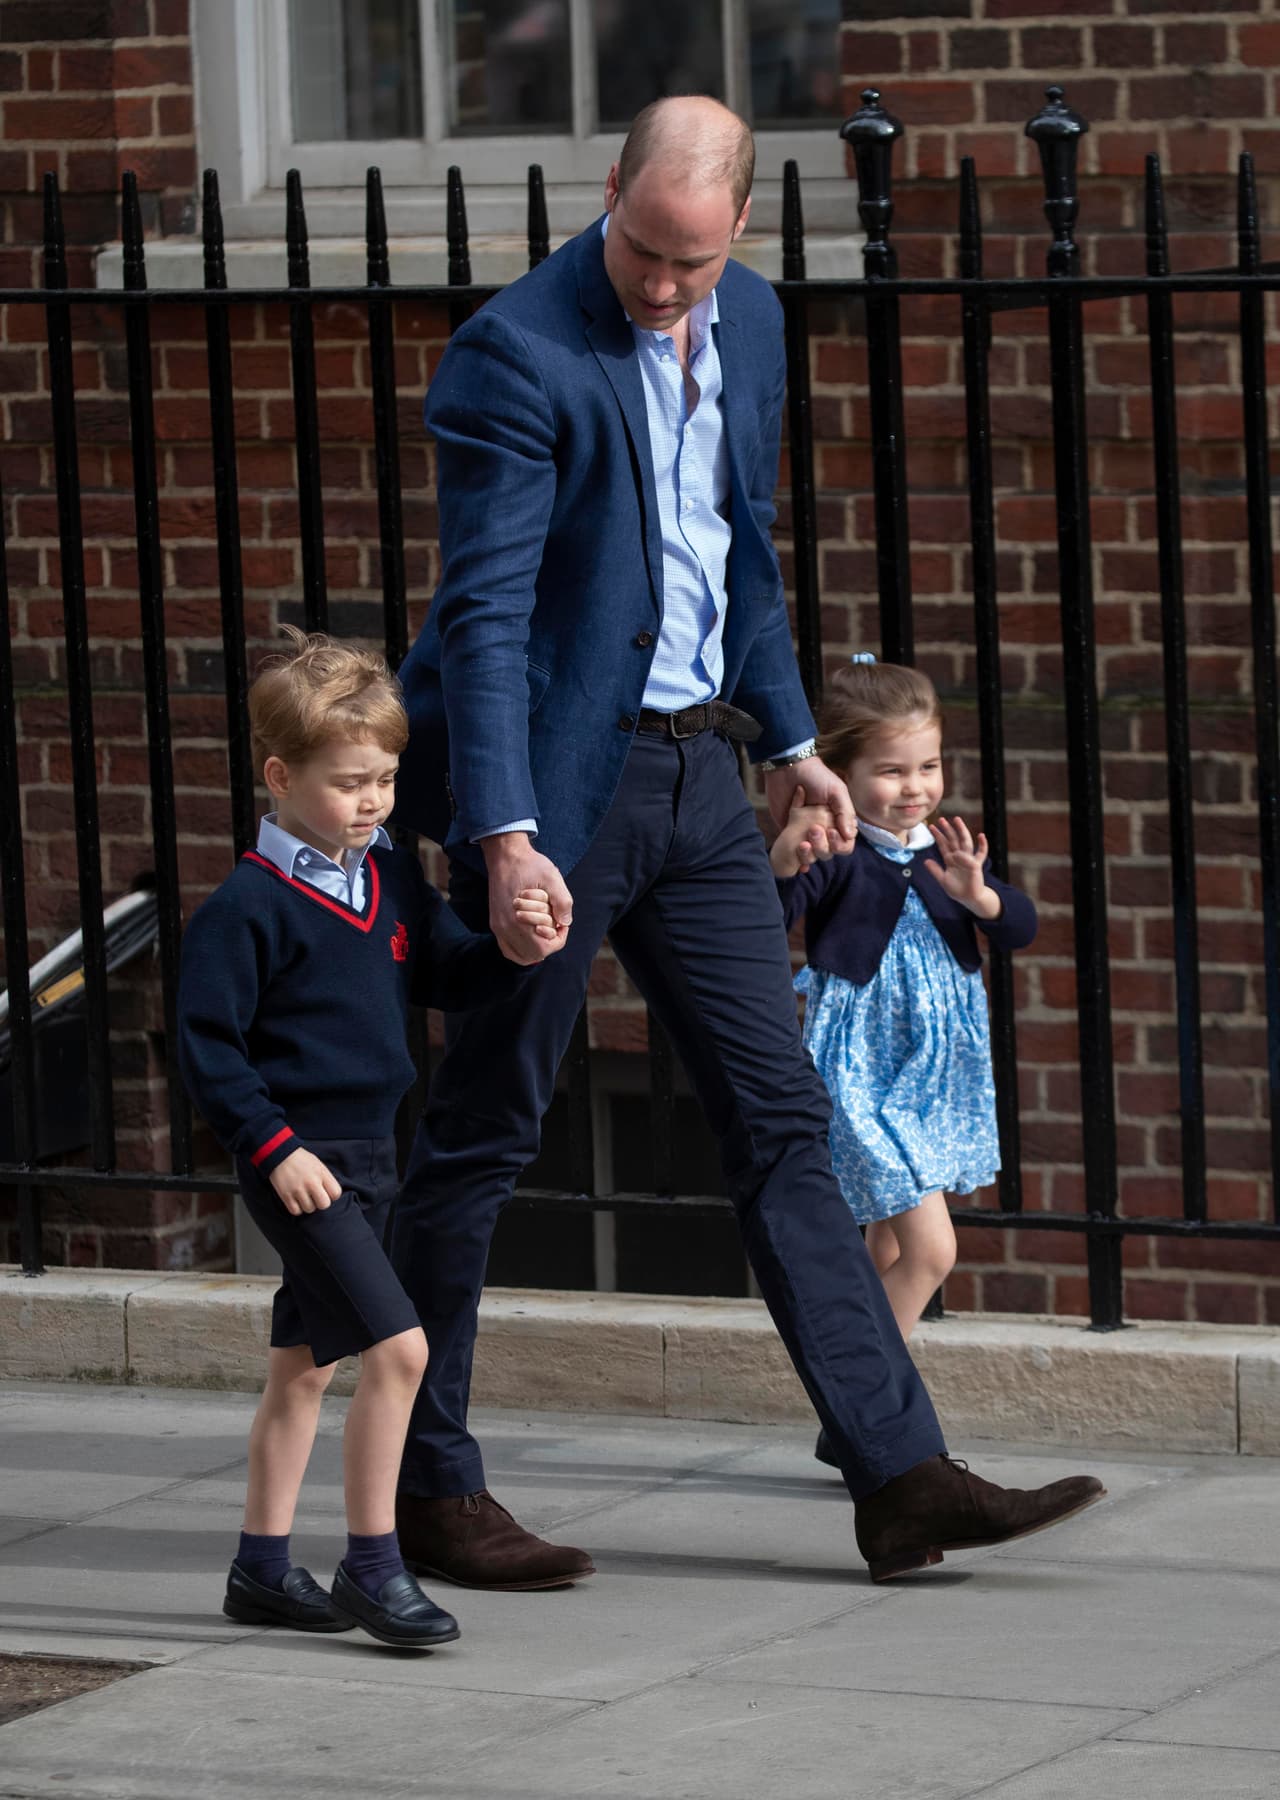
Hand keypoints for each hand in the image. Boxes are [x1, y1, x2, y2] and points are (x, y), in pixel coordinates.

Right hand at [269, 1147, 341, 1215]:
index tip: (326, 1192)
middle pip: (324, 1205)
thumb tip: (330, 1194)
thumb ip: (326, 1179)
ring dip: (307, 1205)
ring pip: (309, 1209)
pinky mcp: (286, 1195)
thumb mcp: (318, 1164)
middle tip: (315, 1197)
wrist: (279, 1154)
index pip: (336, 1193)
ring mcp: (298, 1190)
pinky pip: (296, 1211)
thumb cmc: (301, 1160)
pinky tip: (296, 1201)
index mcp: (321, 1173)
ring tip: (303, 1196)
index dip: (332, 1195)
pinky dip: (297, 1208)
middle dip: (321, 1203)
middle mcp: (311, 1182)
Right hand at [481, 833, 571, 962]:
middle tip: (555, 925)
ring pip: (520, 956)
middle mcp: (505, 927)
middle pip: (533, 955)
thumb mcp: (552, 877)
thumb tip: (565, 923)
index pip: (543, 948)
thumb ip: (562, 901)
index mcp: (518, 918)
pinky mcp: (495, 923)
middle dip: (548, 943)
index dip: (558, 939)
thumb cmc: (530, 865)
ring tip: (544, 931)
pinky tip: (531, 938)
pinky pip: (508, 949)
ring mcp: (498, 927)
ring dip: (536, 948)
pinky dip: (521, 950)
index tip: (562, 923)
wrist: (506, 855)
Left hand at [768, 785, 848, 876]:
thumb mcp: (836, 790)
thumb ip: (845, 812)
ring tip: (802, 843)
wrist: (788, 768)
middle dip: (822, 845)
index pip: (846, 842)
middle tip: (813, 829)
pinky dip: (798, 861)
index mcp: (838, 820)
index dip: (840, 843)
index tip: (831, 832)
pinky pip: (796, 853)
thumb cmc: (816, 776)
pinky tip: (797, 862)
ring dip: (810, 854)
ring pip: (814, 855)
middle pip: (830, 852)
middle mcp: (825, 829)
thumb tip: (849, 835)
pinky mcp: (790, 833)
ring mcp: (807, 833)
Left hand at [923, 815, 1001, 919]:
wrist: (969, 898)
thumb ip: (935, 870)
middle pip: (953, 840)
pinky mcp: (976, 865)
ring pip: (965, 842)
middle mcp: (959, 857)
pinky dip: (982, 844)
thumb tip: (925, 861)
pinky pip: (981, 853)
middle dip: (947, 830)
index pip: (943, 845)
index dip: (938, 836)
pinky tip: (981, 835)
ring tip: (957, 820)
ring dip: (961, 831)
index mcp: (950, 860)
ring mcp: (968, 859)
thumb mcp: (943, 879)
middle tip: (941, 819)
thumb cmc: (957, 889)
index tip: (931, 827)